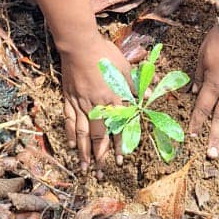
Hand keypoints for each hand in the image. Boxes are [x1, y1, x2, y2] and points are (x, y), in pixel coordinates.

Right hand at [60, 35, 134, 174]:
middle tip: (100, 173)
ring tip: (84, 168)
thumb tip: (149, 95)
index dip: (118, 145)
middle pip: (97, 136)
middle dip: (99, 156)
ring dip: (83, 152)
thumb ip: (135, 86)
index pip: (117, 128)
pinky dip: (70, 134)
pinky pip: (69, 120)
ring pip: (81, 133)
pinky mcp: (69, 98)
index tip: (120, 160)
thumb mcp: (124, 68)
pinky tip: (72, 145)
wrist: (79, 45)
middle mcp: (96, 105)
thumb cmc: (104, 54)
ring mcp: (80, 103)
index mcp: (112, 99)